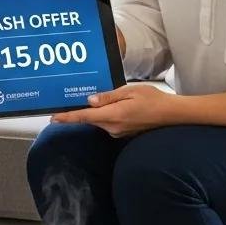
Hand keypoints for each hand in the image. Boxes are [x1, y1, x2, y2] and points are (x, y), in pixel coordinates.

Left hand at [49, 84, 177, 137]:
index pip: (84, 117)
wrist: (172, 115)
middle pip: (90, 119)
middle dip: (81, 111)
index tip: (53, 118)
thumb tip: (89, 100)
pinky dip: (105, 115)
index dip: (67, 118)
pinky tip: (113, 106)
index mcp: (113, 115)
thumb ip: (108, 96)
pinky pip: (108, 123)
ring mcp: (118, 132)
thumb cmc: (153, 99)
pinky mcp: (123, 133)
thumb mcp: (129, 91)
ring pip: (99, 121)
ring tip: (99, 99)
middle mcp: (113, 127)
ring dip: (95, 112)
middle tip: (71, 100)